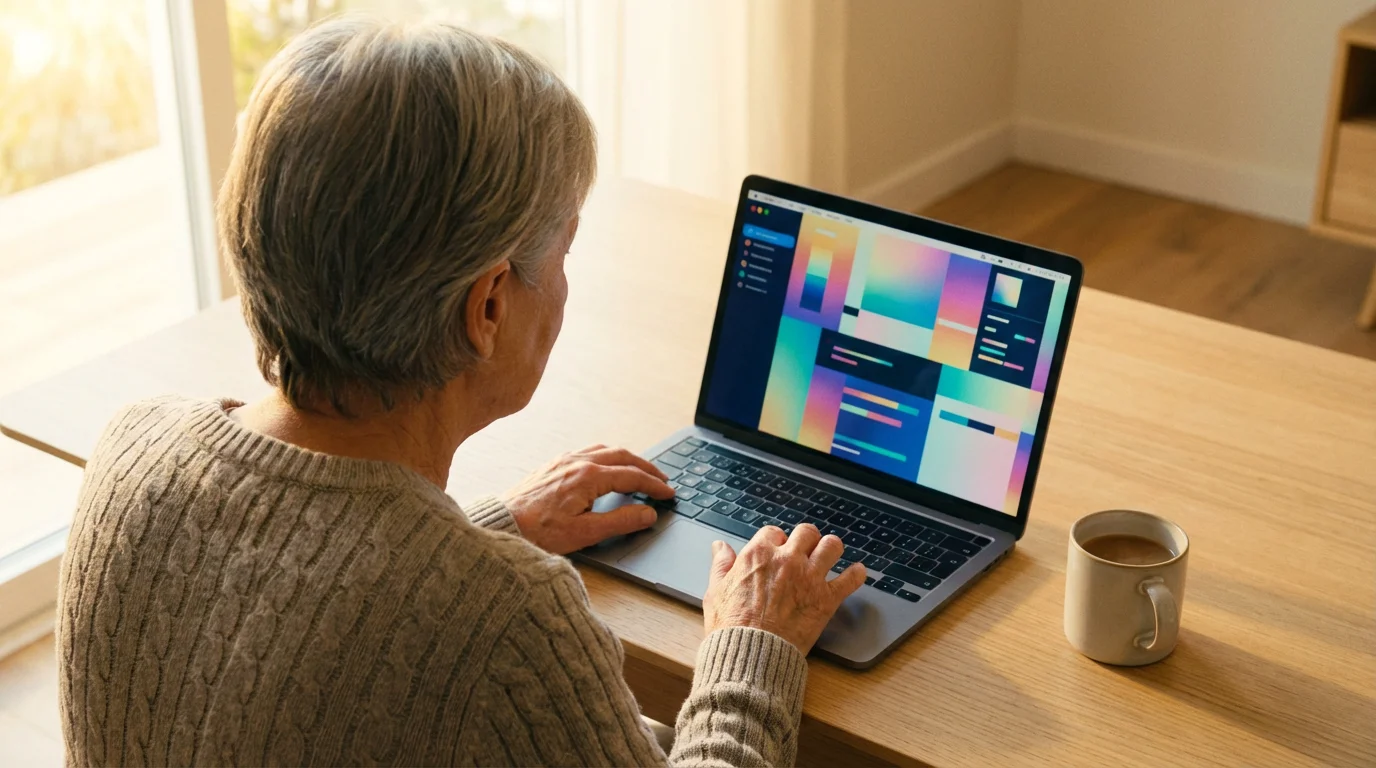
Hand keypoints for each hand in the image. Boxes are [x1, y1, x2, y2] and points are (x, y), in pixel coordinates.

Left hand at [501, 444, 674, 553]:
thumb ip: (621, 521)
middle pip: (623, 456)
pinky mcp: (554, 464)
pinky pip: (589, 451)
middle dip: (646, 468)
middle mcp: (578, 462)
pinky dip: (608, 457)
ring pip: (606, 450)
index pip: (633, 476)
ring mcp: (564, 460)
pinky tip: (608, 467)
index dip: (654, 485)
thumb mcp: (586, 533)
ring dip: (628, 459)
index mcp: (589, 477)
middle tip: (662, 480)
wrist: (503, 525)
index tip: (669, 493)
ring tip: (640, 471)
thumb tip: (648, 514)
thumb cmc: (539, 532)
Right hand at [702, 524, 865, 653]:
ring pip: (832, 546)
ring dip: (831, 549)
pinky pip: (851, 579)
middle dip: (806, 540)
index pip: (774, 532)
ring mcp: (809, 577)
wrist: (751, 654)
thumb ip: (720, 565)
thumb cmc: (731, 627)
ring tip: (830, 554)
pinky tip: (856, 573)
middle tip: (806, 550)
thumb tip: (720, 547)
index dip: (777, 540)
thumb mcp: (716, 591)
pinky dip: (856, 574)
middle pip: (806, 532)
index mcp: (758, 555)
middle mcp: (787, 560)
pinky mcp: (826, 599)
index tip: (778, 550)